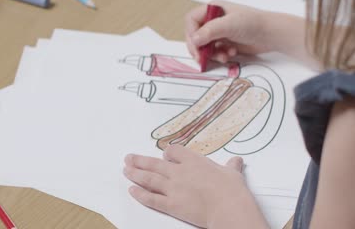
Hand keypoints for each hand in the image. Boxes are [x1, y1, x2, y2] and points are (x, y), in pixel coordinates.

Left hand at [124, 145, 267, 227]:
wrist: (228, 208)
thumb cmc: (232, 191)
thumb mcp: (233, 174)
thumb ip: (230, 167)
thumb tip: (236, 162)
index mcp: (193, 161)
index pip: (173, 152)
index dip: (167, 153)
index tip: (165, 155)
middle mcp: (179, 172)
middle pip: (154, 163)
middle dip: (140, 160)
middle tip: (128, 158)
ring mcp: (173, 188)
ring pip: (149, 178)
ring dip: (135, 174)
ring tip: (125, 170)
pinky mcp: (170, 204)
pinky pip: (151, 198)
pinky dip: (140, 194)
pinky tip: (132, 190)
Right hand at [185, 0, 274, 62]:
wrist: (272, 35)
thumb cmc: (253, 23)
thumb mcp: (229, 25)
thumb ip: (210, 31)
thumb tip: (194, 40)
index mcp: (212, 10)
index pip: (191, 20)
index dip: (191, 33)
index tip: (195, 45)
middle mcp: (213, 20)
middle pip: (195, 35)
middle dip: (199, 48)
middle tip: (201, 58)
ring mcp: (219, 32)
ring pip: (203, 46)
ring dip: (211, 54)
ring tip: (223, 57)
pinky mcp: (225, 43)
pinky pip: (214, 52)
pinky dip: (219, 56)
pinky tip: (231, 54)